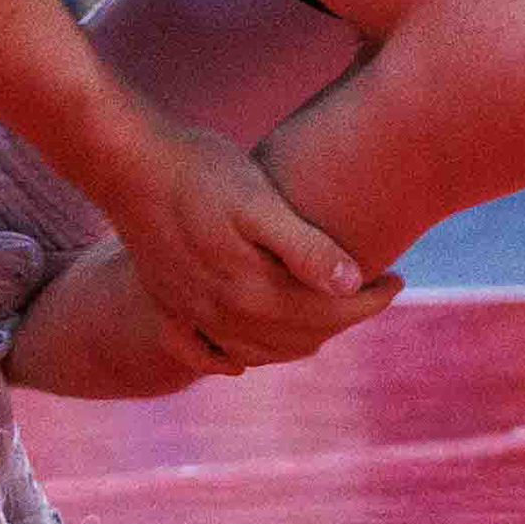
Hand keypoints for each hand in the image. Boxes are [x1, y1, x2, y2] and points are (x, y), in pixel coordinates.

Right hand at [102, 120, 373, 377]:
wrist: (124, 165)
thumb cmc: (198, 170)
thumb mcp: (256, 199)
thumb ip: (303, 247)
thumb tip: (353, 284)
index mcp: (253, 291)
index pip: (330, 313)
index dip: (372, 301)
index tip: (400, 278)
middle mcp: (224, 315)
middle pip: (301, 337)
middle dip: (345, 319)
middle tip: (374, 291)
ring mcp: (193, 314)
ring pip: (261, 351)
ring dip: (302, 339)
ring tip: (331, 312)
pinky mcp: (171, 304)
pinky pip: (210, 354)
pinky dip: (238, 359)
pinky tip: (251, 354)